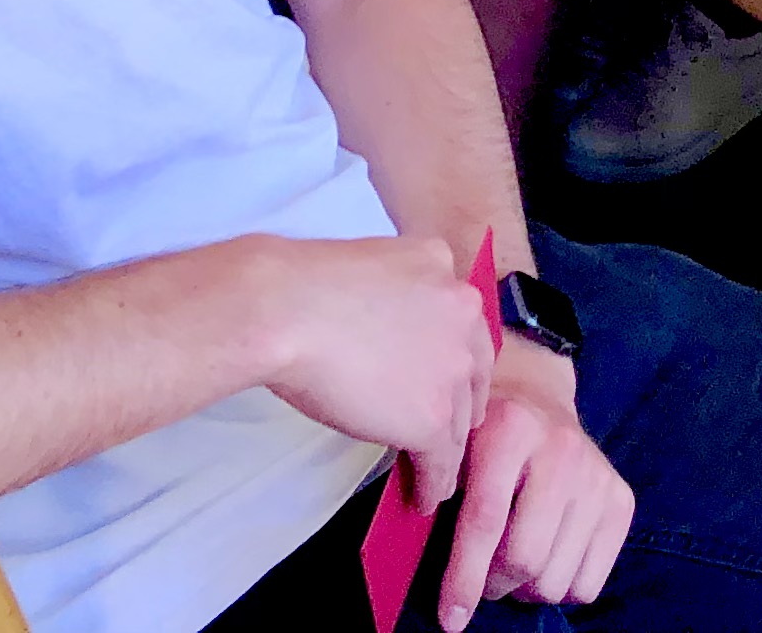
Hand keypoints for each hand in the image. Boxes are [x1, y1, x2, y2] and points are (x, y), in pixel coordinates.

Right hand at [252, 236, 494, 509]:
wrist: (289, 311)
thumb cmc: (303, 286)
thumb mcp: (370, 266)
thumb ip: (394, 293)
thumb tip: (383, 328)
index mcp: (443, 265)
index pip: (459, 322)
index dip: (452, 357)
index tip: (441, 378)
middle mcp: (461, 312)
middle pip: (471, 370)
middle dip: (461, 401)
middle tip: (448, 426)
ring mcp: (451, 366)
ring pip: (458, 419)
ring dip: (448, 447)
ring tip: (438, 473)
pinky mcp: (432, 416)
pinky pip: (441, 458)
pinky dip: (434, 481)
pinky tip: (425, 497)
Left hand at [437, 339, 632, 628]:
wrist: (536, 395)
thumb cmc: (482, 433)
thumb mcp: (454, 446)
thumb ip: (438, 492)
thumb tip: (409, 561)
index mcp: (510, 429)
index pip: (485, 521)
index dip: (464, 578)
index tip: (450, 618)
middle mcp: (561, 449)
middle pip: (524, 558)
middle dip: (494, 584)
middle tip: (483, 576)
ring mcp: (597, 475)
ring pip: (554, 579)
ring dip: (525, 588)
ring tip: (513, 561)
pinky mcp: (621, 499)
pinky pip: (587, 583)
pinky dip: (560, 587)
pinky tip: (546, 556)